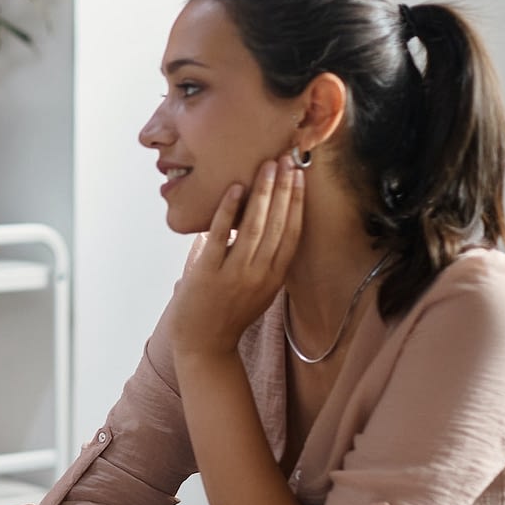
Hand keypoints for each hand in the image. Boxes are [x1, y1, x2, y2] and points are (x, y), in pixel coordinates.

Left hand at [169, 155, 304, 359]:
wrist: (204, 346)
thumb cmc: (227, 315)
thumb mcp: (256, 289)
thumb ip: (261, 261)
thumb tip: (256, 226)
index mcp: (275, 277)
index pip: (293, 233)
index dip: (298, 203)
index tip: (300, 176)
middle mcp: (260, 274)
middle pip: (280, 224)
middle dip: (285, 189)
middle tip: (286, 159)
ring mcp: (235, 274)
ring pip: (256, 227)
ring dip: (263, 193)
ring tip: (267, 166)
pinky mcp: (209, 273)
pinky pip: (221, 236)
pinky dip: (229, 211)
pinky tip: (235, 188)